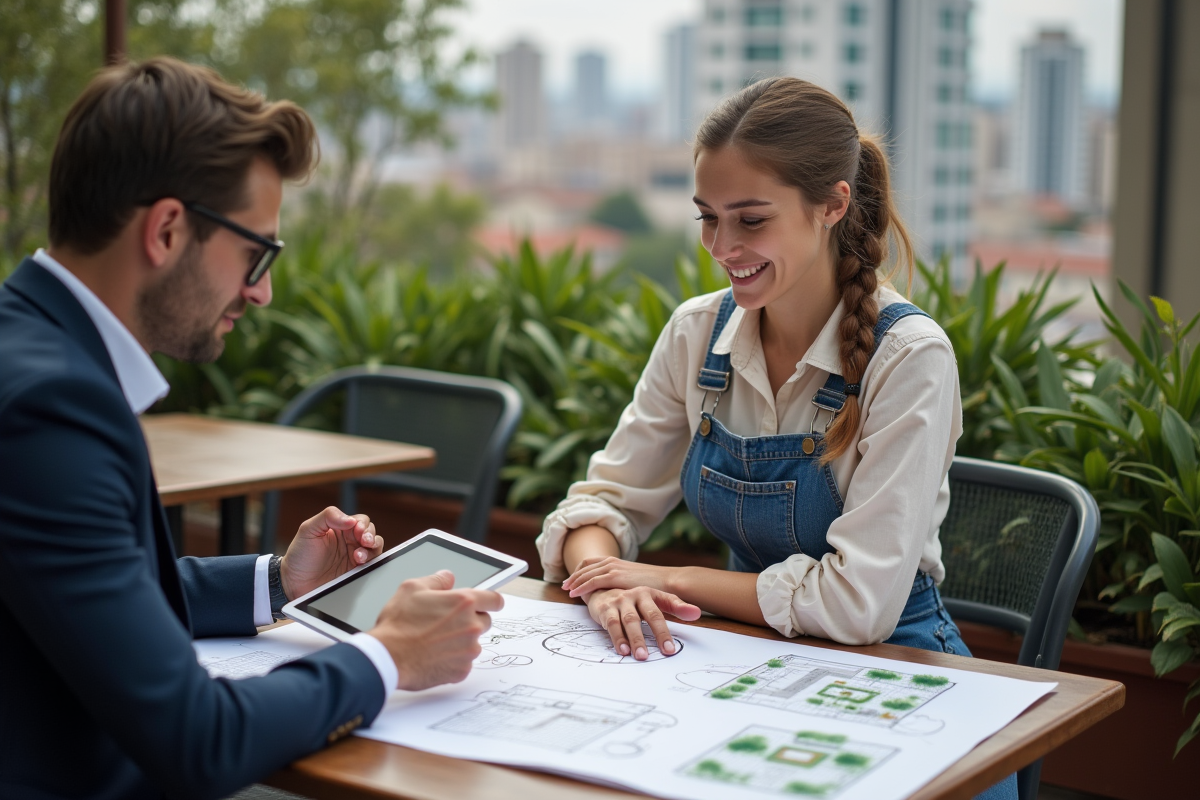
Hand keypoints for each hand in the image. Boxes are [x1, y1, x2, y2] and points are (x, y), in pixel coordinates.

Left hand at [279, 506, 382, 599]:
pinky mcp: (356, 572)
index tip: (358, 531)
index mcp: (339, 528)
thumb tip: (351, 520)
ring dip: (372, 548)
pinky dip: (372, 561)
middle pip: (371, 532)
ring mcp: (354, 557)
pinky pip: (372, 564)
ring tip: (358, 556)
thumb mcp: (308, 530)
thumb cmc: (299, 556)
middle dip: (370, 535)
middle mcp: (349, 541)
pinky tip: (360, 563)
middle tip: (364, 541)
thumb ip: (328, 517)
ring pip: (375, 547)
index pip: (359, 520)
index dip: (362, 524)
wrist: (294, 584)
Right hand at [369, 570, 504, 690]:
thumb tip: (448, 577)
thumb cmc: (398, 624)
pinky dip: (453, 660)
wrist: (388, 658)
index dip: (491, 601)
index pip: (494, 600)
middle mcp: (471, 626)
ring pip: (473, 643)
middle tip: (447, 624)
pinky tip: (434, 656)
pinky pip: (464, 663)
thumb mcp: (412, 588)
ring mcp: (468, 650)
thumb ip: (437, 580)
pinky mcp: (462, 670)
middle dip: (471, 621)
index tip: (489, 604)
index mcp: (464, 603)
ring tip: (436, 641)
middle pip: (484, 621)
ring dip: (461, 642)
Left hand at [562, 556, 672, 598]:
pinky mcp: (615, 577)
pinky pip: (592, 582)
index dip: (580, 570)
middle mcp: (612, 562)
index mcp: (616, 561)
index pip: (591, 562)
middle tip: (565, 585)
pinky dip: (581, 587)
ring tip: (566, 590)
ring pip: (586, 573)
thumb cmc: (654, 585)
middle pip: (585, 566)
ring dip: (574, 581)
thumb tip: (616, 592)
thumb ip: (623, 583)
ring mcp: (613, 568)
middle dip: (573, 576)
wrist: (667, 581)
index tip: (572, 579)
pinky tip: (574, 594)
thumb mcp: (634, 581)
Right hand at [582, 587, 700, 660]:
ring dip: (636, 639)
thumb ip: (675, 606)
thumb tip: (697, 613)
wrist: (600, 589)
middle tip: (664, 653)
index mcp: (648, 593)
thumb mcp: (653, 599)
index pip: (660, 613)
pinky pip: (612, 624)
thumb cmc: (632, 600)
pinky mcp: (605, 608)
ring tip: (641, 656)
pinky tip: (623, 650)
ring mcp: (619, 601)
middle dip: (657, 634)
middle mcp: (634, 595)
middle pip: (648, 615)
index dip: (665, 632)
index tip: (670, 650)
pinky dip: (618, 638)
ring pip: (630, 621)